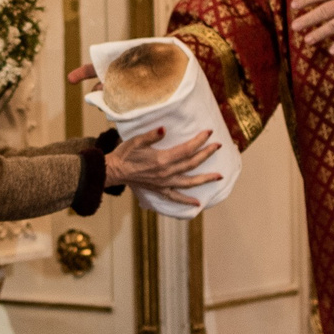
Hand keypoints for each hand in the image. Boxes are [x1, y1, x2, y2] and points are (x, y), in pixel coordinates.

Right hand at [106, 125, 222, 207]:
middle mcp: (166, 173)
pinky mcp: (160, 190)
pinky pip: (176, 198)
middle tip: (218, 146)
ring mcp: (164, 183)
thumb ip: (152, 135)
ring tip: (219, 176)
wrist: (114, 171)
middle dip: (207, 154)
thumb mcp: (136, 140)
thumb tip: (164, 129)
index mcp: (162, 159)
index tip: (209, 133)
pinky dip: (187, 201)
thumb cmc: (124, 154)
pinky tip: (198, 203)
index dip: (199, 141)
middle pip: (192, 163)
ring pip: (190, 182)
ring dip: (205, 179)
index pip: (187, 149)